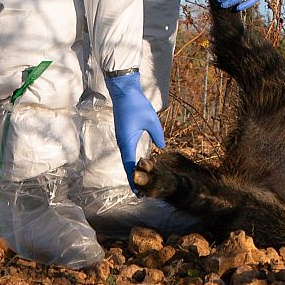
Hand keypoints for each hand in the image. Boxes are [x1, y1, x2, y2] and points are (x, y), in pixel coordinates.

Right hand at [104, 72, 163, 191]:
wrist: (123, 92)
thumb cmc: (137, 105)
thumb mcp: (152, 121)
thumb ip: (158, 135)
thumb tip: (162, 147)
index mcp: (128, 141)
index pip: (130, 165)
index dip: (134, 179)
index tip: (137, 192)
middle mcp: (122, 142)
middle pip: (126, 164)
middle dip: (133, 178)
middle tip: (139, 193)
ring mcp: (122, 138)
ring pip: (126, 158)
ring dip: (131, 170)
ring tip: (138, 182)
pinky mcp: (123, 134)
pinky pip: (126, 151)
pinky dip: (130, 160)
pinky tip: (136, 164)